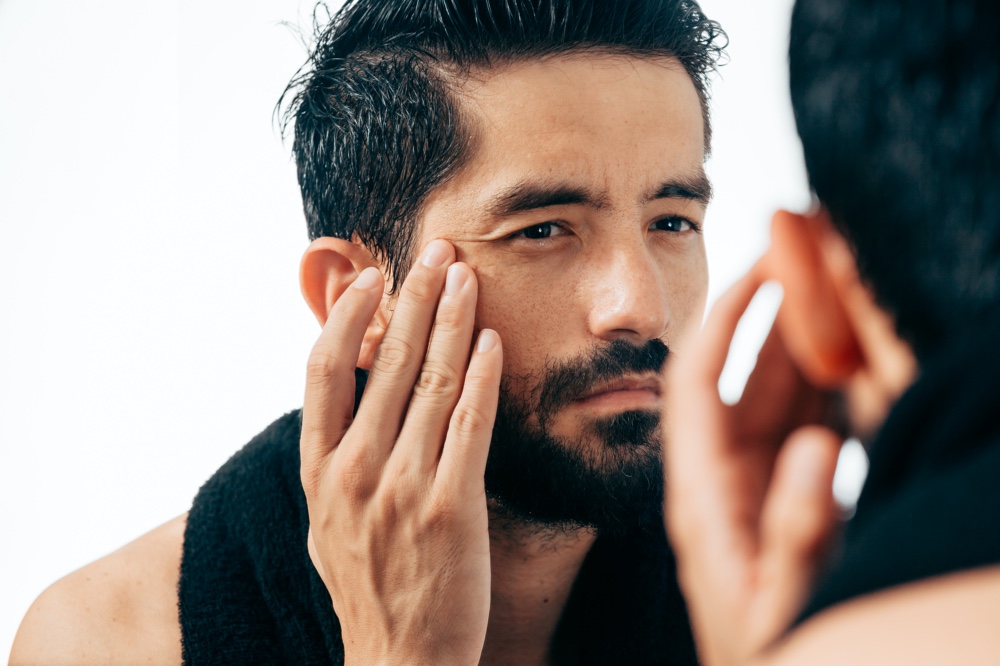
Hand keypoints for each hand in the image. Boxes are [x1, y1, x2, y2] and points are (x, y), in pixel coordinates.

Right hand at [300, 240, 501, 665]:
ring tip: (465, 273)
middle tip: (434, 248)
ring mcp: (401, 488)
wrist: (399, 662)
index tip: (370, 276)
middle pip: (381, 360)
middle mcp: (353, 471)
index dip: (346, 315)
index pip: (322, 370)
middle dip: (411, 295)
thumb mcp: (328, 522)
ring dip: (450, 318)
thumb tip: (341, 401)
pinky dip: (479, 374)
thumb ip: (333, 460)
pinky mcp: (451, 507)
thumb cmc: (369, 587)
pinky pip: (468, 424)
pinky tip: (490, 338)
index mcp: (320, 471)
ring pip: (428, 381)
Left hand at [663, 264, 842, 665]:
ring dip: (810, 346)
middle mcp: (723, 475)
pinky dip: (835, 391)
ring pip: (783, 396)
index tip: (759, 267)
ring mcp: (756, 482)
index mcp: (702, 492)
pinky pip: (809, 426)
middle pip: (748, 377)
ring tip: (842, 291)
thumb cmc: (762, 653)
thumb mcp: (776, 600)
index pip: (698, 382)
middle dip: (779, 317)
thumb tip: (814, 446)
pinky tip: (859, 360)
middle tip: (815, 258)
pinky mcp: (786, 495)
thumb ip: (797, 530)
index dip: (724, 319)